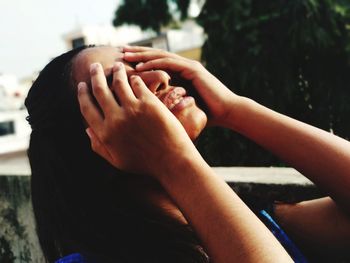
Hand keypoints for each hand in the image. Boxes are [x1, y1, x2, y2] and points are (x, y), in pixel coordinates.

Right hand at [77, 62, 197, 178]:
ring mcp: (132, 109)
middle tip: (95, 66)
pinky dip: (135, 79)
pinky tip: (136, 78)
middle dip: (95, 75)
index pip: (87, 108)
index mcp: (105, 134)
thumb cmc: (145, 163)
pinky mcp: (149, 103)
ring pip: (118, 82)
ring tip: (117, 66)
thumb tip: (87, 129)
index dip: (82, 94)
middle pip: (99, 90)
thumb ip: (99, 146)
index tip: (82, 85)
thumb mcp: (116, 161)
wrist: (172, 161)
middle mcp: (115, 119)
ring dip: (116, 71)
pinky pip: (138, 84)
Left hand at [123, 46, 239, 126]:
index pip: (156, 64)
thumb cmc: (205, 113)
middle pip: (155, 56)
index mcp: (179, 74)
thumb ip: (169, 104)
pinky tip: (140, 67)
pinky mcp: (193, 69)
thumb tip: (150, 114)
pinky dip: (154, 64)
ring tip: (125, 56)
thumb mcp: (182, 107)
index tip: (122, 64)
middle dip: (137, 54)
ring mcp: (188, 66)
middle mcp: (182, 67)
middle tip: (119, 53)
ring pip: (160, 57)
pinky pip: (170, 64)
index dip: (139, 62)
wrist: (226, 112)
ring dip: (142, 56)